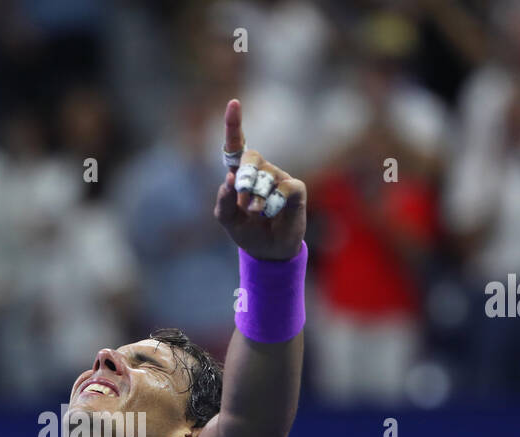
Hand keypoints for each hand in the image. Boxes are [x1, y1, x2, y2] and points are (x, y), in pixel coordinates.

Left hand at [213, 99, 305, 260]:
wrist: (269, 251)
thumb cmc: (247, 231)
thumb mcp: (227, 220)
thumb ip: (223, 202)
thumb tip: (228, 180)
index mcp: (241, 174)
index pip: (237, 146)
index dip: (234, 125)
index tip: (234, 103)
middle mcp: (261, 171)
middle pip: (251, 157)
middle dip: (244, 176)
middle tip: (243, 198)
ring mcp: (279, 178)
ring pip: (265, 178)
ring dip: (257, 200)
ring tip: (257, 214)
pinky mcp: (295, 190)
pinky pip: (284, 189)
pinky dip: (273, 204)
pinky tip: (272, 213)